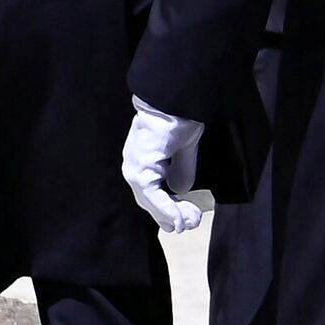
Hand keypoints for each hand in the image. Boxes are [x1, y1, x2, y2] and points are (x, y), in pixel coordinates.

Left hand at [122, 101, 207, 233]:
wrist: (174, 99)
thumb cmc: (179, 116)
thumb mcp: (184, 148)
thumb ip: (182, 169)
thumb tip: (181, 189)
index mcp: (140, 161)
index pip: (150, 194)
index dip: (166, 210)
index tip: (184, 221)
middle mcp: (133, 167)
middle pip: (148, 202)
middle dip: (171, 217)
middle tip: (191, 224)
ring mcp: (135, 168)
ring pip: (150, 202)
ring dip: (171, 215)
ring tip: (189, 222)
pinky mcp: (141, 168)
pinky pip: (153, 196)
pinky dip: (167, 209)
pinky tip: (180, 219)